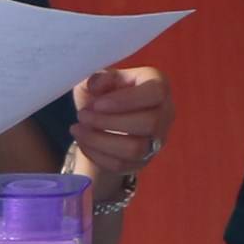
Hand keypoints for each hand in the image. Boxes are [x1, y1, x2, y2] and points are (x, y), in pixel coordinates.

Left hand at [69, 65, 171, 180]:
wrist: (101, 119)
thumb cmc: (103, 93)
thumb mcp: (97, 79)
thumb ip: (97, 79)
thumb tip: (97, 84)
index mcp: (158, 83)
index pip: (154, 93)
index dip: (126, 100)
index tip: (97, 104)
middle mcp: (165, 112)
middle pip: (148, 123)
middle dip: (108, 122)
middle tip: (82, 116)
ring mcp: (157, 139)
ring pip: (135, 149)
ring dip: (100, 141)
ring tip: (78, 130)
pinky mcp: (144, 160)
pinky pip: (122, 164)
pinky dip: (98, 155)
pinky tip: (83, 142)